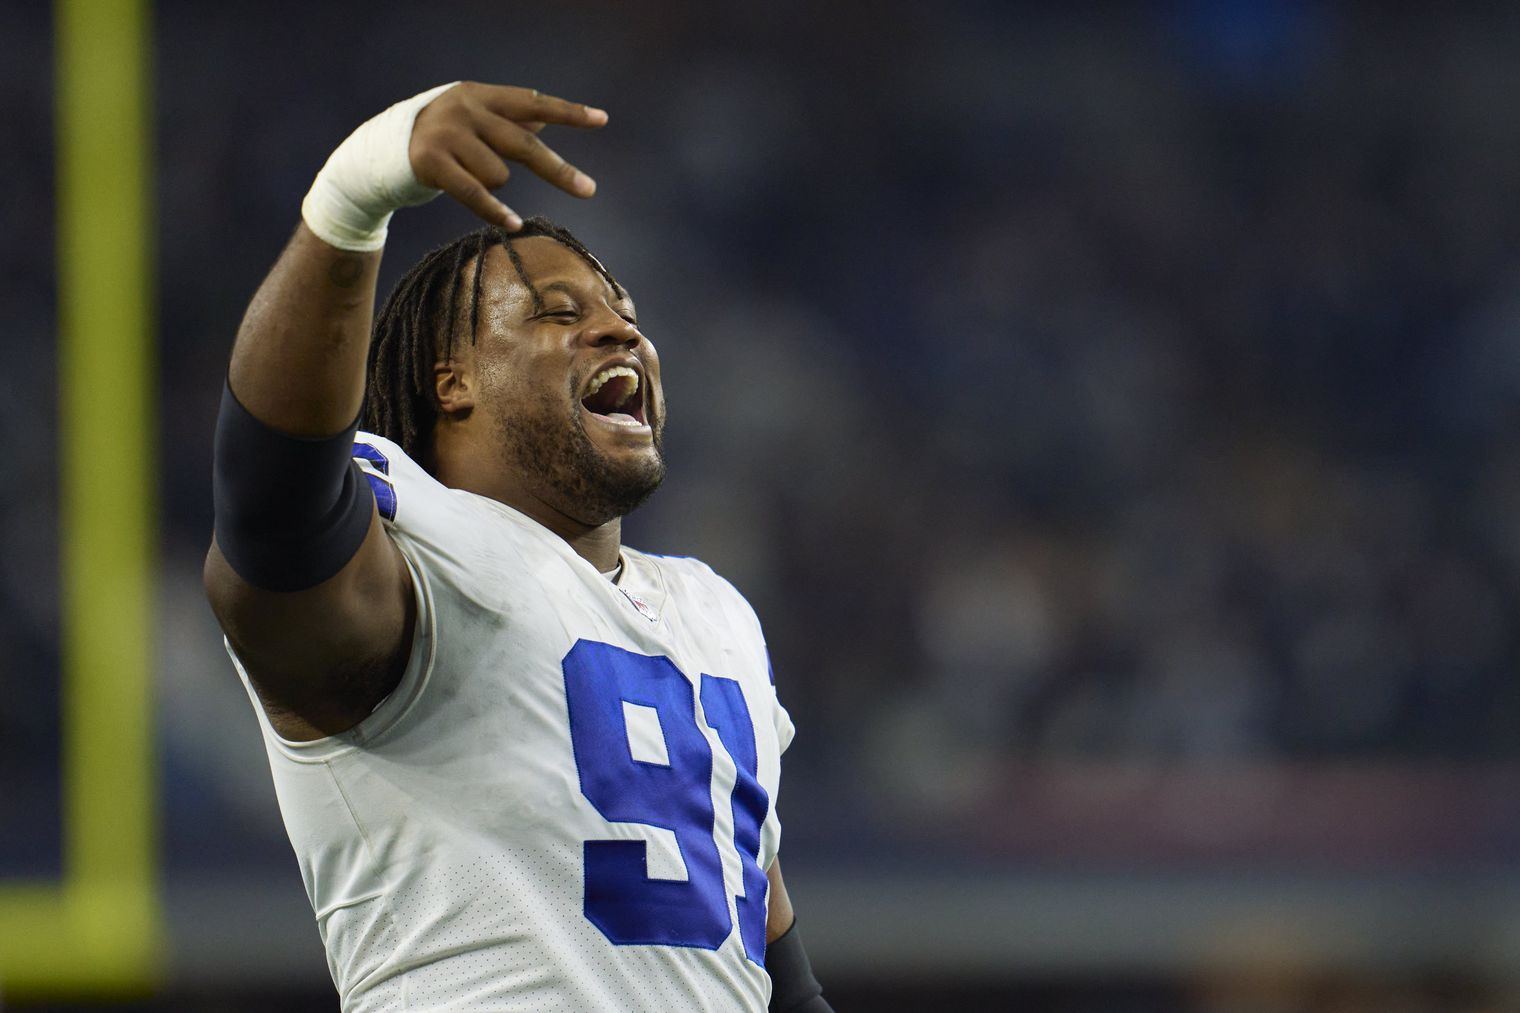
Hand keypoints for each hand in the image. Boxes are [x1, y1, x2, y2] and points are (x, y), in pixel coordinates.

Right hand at [408, 82, 607, 230]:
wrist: (382, 154)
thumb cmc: (441, 139)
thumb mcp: (473, 122)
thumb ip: (507, 121)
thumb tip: (547, 120)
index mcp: (479, 95)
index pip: (532, 102)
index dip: (567, 112)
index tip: (601, 119)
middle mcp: (464, 109)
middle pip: (524, 144)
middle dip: (558, 170)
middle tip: (590, 191)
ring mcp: (447, 134)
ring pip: (499, 175)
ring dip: (494, 186)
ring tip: (469, 176)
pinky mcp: (432, 162)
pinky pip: (475, 193)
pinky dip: (494, 211)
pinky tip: (513, 225)